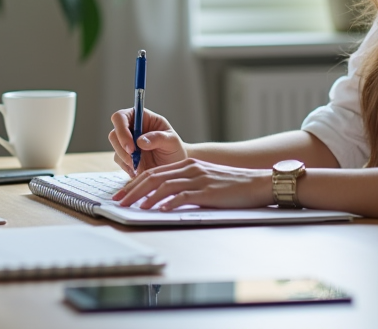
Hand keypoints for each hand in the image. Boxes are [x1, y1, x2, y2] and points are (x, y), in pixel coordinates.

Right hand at [108, 108, 187, 175]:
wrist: (174, 165)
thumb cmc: (174, 148)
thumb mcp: (172, 141)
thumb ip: (158, 138)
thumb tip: (140, 141)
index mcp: (140, 117)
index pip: (121, 117)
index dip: (121, 130)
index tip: (131, 146)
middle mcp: (130, 128)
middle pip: (114, 133)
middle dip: (122, 148)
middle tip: (134, 160)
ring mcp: (126, 142)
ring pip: (115, 148)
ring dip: (125, 159)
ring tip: (141, 166)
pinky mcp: (125, 156)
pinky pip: (119, 161)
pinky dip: (127, 167)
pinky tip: (139, 171)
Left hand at [112, 158, 272, 210]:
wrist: (258, 183)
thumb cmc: (233, 186)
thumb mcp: (206, 181)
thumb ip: (187, 186)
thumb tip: (165, 200)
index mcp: (188, 165)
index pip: (154, 172)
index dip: (135, 183)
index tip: (122, 194)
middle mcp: (190, 169)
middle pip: (153, 177)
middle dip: (132, 190)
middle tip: (119, 201)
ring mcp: (198, 179)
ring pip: (164, 185)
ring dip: (145, 197)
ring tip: (133, 208)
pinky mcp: (207, 191)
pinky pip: (182, 195)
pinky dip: (167, 203)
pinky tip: (158, 210)